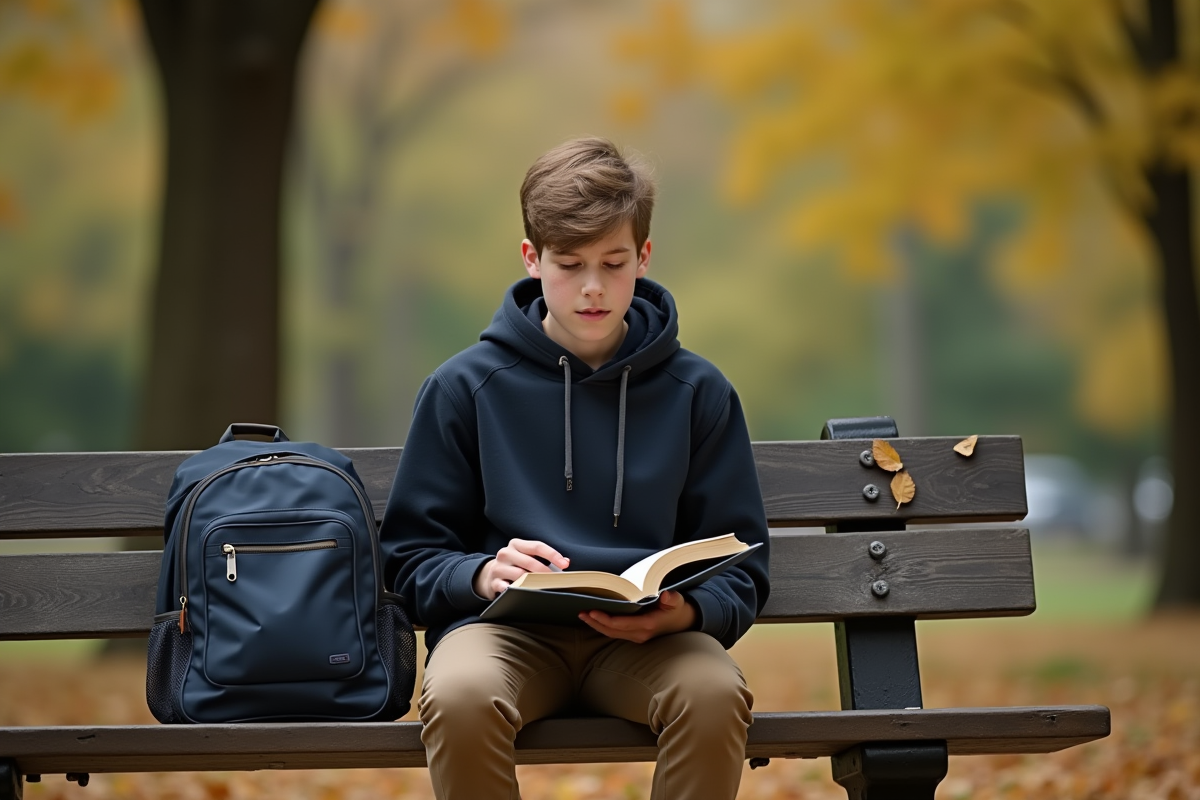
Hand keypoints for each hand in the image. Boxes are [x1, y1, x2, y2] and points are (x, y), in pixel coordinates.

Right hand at [473, 538, 569, 599]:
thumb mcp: (526, 556)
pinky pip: (505, 587)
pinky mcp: (493, 582)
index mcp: (516, 544)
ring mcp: (498, 567)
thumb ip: (544, 558)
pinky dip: (514, 590)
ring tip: (545, 587)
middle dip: (545, 572)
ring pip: (519, 575)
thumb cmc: (516, 565)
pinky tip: (522, 592)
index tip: (565, 564)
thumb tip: (565, 562)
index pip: (537, 546)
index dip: (552, 555)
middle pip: (529, 562)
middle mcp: (505, 553)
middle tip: (557, 580)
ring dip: (533, 582)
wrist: (491, 574)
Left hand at [578, 590, 695, 642]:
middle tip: (581, 612)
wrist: (684, 621)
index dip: (606, 619)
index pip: (621, 624)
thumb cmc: (678, 609)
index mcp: (648, 625)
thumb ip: (673, 599)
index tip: (593, 611)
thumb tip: (667, 596)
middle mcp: (640, 633)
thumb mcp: (678, 602)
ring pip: (612, 633)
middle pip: (612, 631)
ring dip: (597, 625)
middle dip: (596, 623)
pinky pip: (616, 632)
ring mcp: (637, 636)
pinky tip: (595, 618)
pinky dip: (604, 626)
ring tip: (584, 615)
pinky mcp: (634, 635)